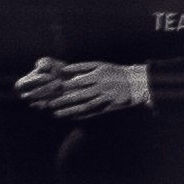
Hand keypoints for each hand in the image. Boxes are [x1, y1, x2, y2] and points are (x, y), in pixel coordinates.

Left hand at [13, 57, 154, 120]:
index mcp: (97, 75)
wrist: (134, 83)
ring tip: (57, 114)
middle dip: (63, 101)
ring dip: (70, 111)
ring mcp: (104, 98)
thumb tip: (64, 69)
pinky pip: (92, 112)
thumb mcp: (99, 65)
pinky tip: (71, 118)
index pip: (77, 82)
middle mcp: (100, 87)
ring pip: (84, 106)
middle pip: (78, 95)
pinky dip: (81, 116)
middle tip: (49, 104)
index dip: (63, 87)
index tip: (51, 89)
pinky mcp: (108, 107)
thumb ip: (81, 67)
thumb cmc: (114, 71)